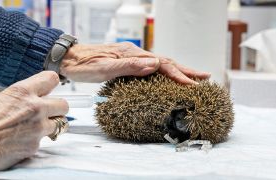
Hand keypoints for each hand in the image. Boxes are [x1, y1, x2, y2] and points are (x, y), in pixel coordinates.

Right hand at [0, 71, 68, 178]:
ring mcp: (38, 127)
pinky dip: (38, 140)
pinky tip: (24, 140)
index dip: (52, 85)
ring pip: (61, 124)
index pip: (52, 79)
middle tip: (50, 113)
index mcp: (23, 91)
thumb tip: (37, 98)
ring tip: (38, 128)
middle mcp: (35, 107)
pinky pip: (45, 140)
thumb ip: (24, 97)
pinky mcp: (36, 145)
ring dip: (53, 125)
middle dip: (58, 109)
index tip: (51, 89)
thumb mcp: (3, 98)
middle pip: (64, 104)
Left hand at [60, 42, 209, 83]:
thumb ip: (128, 66)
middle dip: (186, 70)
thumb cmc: (84, 65)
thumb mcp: (105, 67)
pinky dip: (165, 71)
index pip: (162, 65)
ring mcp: (132, 57)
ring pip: (161, 63)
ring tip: (192, 76)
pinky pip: (152, 66)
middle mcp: (135, 54)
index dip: (179, 75)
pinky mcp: (128, 61)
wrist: (70, 58)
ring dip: (178, 70)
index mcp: (133, 55)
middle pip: (166, 62)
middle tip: (204, 77)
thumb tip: (154, 65)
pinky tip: (167, 75)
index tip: (193, 84)